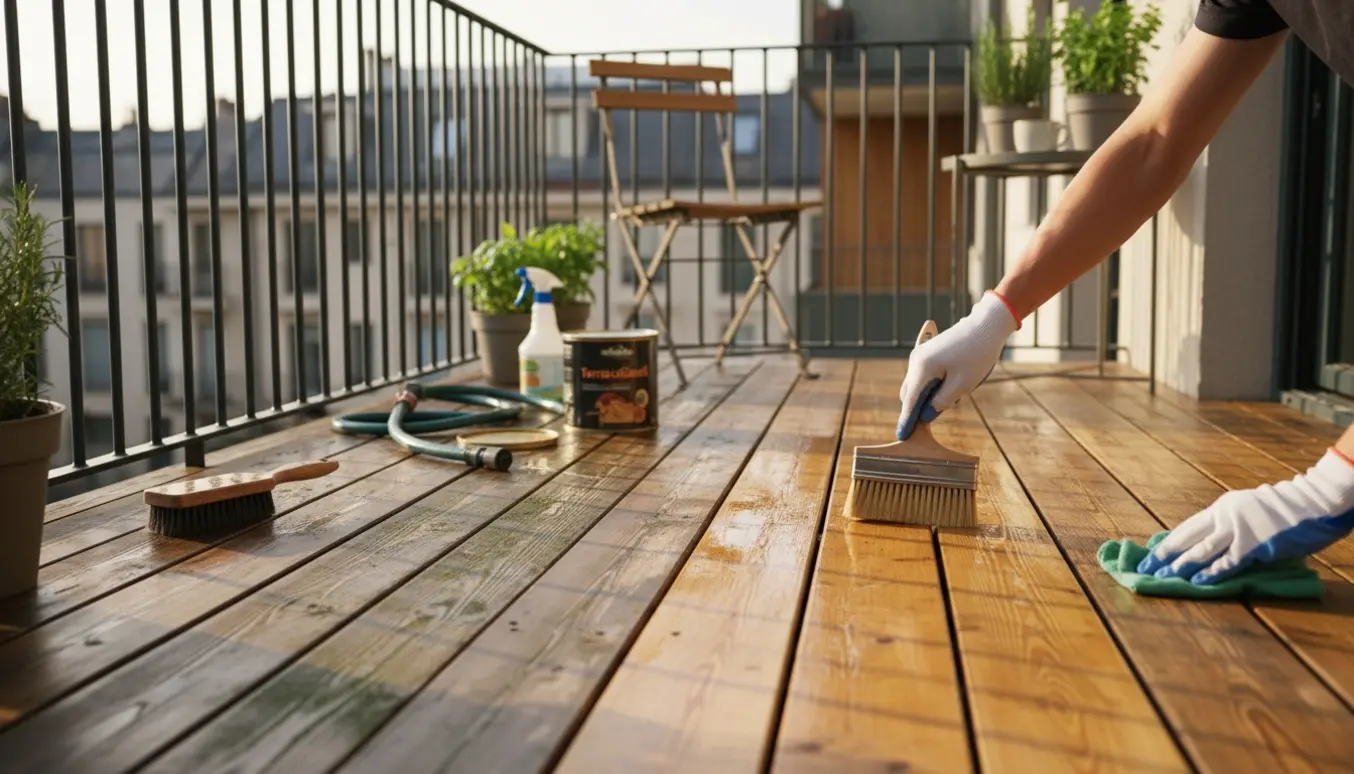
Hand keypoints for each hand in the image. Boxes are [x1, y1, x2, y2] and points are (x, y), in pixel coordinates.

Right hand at [898, 291, 1018, 428]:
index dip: (906, 420)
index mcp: (922, 368)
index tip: (902, 436)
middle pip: (910, 393)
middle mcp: (916, 361)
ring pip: (918, 384)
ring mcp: (921, 355)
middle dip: (918, 408)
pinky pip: (925, 374)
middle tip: (931, 421)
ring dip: (929, 395)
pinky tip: (947, 385)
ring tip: (957, 393)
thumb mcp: (962, 385)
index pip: (910, 401)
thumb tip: (926, 415)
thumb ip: (941, 402)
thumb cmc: (977, 355)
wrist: (986, 325)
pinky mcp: (929, 352)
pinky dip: (932, 385)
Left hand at [1137, 450, 1353, 583]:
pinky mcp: (1253, 545)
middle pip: (1186, 537)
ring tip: (1162, 577)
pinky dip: (1211, 573)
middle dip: (1164, 555)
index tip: (1151, 554)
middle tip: (1145, 569)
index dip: (1169, 542)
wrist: (1312, 502)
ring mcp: (1238, 530)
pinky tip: (1196, 582)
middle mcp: (1224, 516)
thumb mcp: (1249, 510)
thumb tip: (1212, 544)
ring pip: (1201, 551)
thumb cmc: (1285, 509)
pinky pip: (1227, 562)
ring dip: (1180, 566)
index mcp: (1222, 507)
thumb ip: (1231, 524)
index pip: (1188, 527)